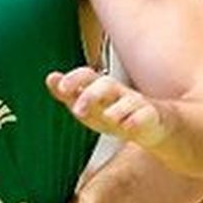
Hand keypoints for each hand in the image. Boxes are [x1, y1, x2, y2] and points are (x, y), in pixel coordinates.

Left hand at [46, 66, 168, 150]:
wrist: (152, 125)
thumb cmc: (116, 115)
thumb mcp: (90, 107)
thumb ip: (69, 95)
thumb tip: (50, 78)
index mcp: (101, 89)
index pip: (87, 75)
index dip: (74, 79)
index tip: (60, 87)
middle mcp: (118, 93)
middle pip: (106, 85)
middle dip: (91, 95)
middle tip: (78, 111)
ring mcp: (135, 104)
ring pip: (127, 100)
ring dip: (115, 109)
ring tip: (107, 117)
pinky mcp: (150, 117)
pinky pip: (144, 116)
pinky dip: (136, 120)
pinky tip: (128, 127)